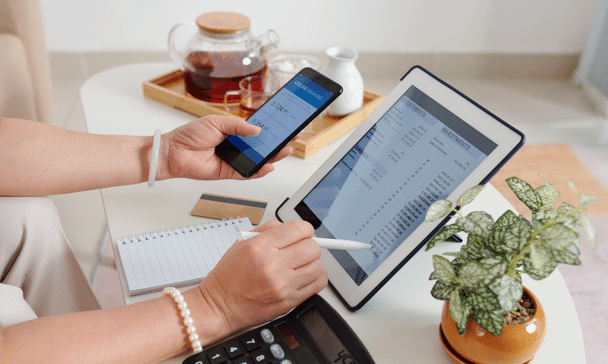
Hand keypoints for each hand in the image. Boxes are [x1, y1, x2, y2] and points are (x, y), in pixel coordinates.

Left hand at [157, 115, 293, 179]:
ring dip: (272, 157)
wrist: (174, 152)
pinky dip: (259, 171)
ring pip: (258, 160)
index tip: (286, 126)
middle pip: (262, 146)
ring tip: (284, 151)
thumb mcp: (216, 122)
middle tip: (291, 139)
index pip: (258, 130)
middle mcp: (236, 145)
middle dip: (277, 143)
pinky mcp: (230, 172)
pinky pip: (248, 173)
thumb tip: (257, 130)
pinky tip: (268, 166)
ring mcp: (234, 159)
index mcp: (234, 131)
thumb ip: (238, 125)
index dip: (272, 129)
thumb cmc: (190, 135)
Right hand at [197, 220, 327, 337]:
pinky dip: (316, 278)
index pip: (299, 229)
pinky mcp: (289, 301)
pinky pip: (318, 285)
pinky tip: (306, 276)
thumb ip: (270, 230)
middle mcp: (273, 266)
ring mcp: (283, 285)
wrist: (220, 306)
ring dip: (312, 263)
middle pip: (312, 248)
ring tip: (300, 264)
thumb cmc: (229, 276)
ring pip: (317, 266)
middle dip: (308, 245)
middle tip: (300, 249)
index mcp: (260, 247)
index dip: (305, 229)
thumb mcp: (242, 242)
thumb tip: (294, 228)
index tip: (302, 233)